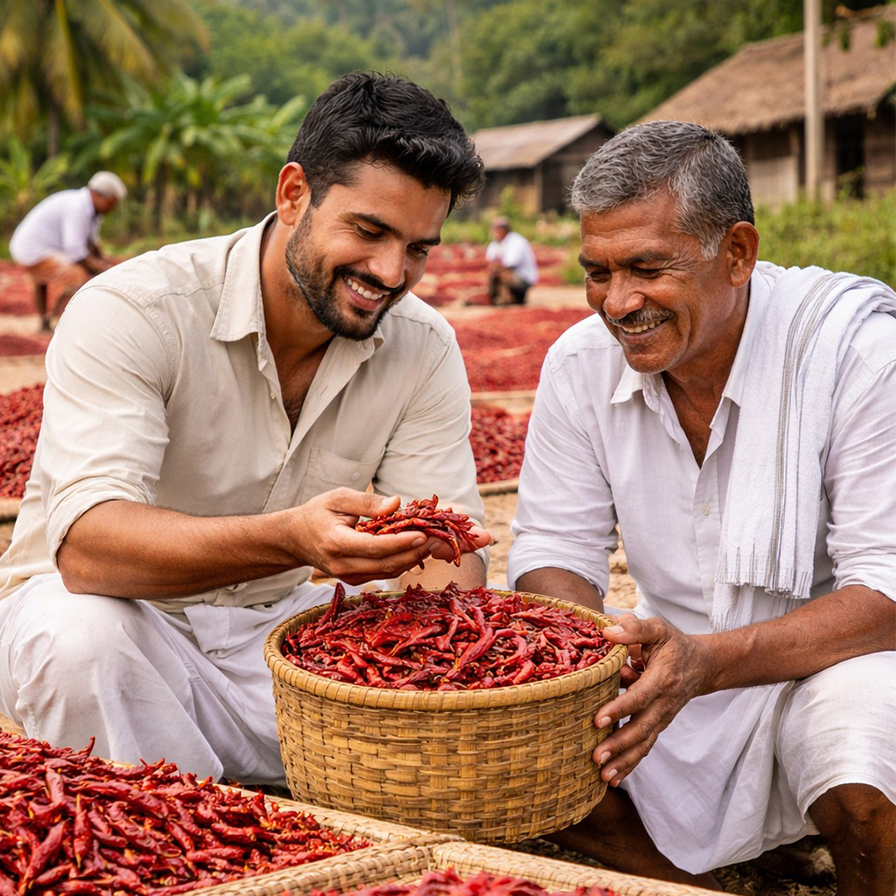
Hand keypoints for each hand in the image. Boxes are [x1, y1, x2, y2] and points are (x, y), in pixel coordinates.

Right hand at [284, 489, 487, 585]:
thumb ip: (366, 502)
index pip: (375, 546)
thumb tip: (398, 503)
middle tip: (456, 538)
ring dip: (428, 555)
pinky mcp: (362, 578)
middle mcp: (346, 566)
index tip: (424, 534)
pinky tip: (439, 546)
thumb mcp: (337, 498)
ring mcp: (355, 576)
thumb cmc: (317, 513)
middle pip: (392, 562)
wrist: (296, 539)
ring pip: (396, 569)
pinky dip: (415, 558)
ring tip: (459, 541)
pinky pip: (392, 570)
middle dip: (427, 549)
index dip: (401, 542)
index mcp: (337, 544)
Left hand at [592, 615, 715, 786]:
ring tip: (602, 775)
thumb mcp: (657, 629)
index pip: (639, 697)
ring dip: (623, 760)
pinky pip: (645, 747)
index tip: (597, 720)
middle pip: (642, 728)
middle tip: (596, 756)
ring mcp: (662, 717)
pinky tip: (613, 779)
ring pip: (644, 743)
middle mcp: (664, 703)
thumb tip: (607, 632)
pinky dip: (630, 764)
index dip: (619, 709)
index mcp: (662, 678)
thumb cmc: (673, 644)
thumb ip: (634, 629)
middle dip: (619, 744)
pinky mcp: (658, 725)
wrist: (701, 665)